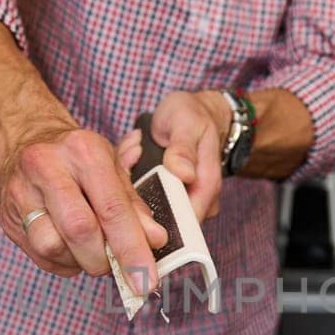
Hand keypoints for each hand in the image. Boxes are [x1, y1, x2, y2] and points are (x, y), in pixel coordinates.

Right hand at [0, 122, 166, 280]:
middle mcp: (48, 167)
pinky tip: (70, 248)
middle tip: (115, 264)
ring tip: (89, 249)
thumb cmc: (78, 159)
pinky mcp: (8, 217)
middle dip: (103, 260)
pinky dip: (63, 262)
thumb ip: (135, 206)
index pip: (112, 209)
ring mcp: (22, 192)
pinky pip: (39, 256)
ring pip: (53, 246)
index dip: (132, 250)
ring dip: (79, 261)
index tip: (147, 281)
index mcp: (83, 151)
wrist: (26, 141)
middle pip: (79, 230)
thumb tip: (155, 240)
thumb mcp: (113, 170)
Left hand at [115, 90, 230, 219]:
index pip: (181, 222)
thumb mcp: (187, 123)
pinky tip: (132, 152)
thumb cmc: (192, 115)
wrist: (193, 112)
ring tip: (134, 146)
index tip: (130, 187)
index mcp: (205, 187)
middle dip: (134, 191)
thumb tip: (184, 174)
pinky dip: (129, 175)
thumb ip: (184, 148)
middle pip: (157, 218)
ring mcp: (177, 199)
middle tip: (132, 153)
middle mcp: (194, 200)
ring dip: (129, 180)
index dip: (153, 217)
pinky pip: (139, 195)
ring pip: (143, 206)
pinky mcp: (162, 194)